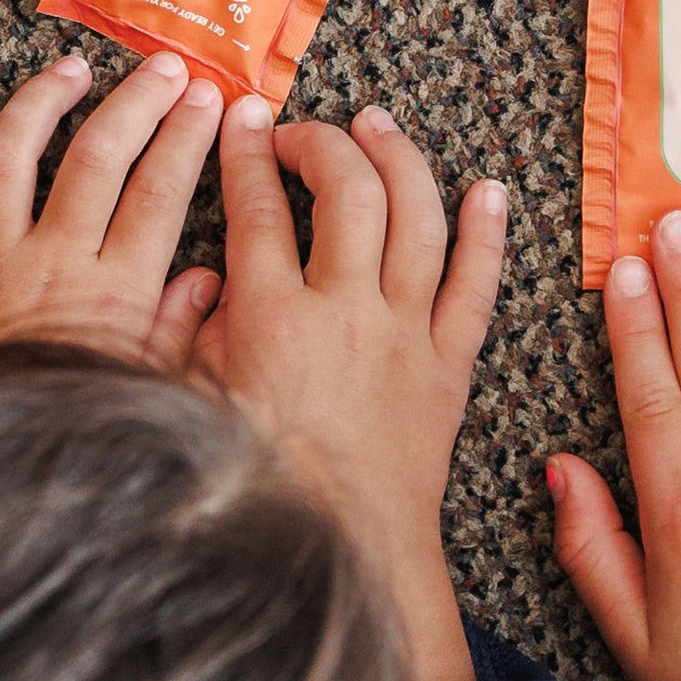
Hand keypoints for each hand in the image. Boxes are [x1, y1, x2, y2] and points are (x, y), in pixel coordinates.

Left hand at [0, 53, 226, 371]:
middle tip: (165, 66)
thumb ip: (176, 331)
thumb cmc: (72, 435)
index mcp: (113, 291)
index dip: (187, 136)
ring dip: (43, 103)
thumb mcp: (145, 393)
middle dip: (137, 102)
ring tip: (72, 69)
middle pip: (98, 157)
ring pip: (12, 158)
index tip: (209, 98)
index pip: (160, 190)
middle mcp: (50, 262)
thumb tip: (206, 278)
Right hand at [193, 98, 508, 680]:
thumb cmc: (258, 490)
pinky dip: (487, 232)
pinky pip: (477, 284)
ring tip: (379, 125)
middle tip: (299, 132)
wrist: (342, 559)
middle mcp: (347, 312)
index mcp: (272, 319)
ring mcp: (406, 334)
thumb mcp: (194, 406)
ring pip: (416, 216)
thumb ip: (192, 333)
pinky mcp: (450, 366)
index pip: (258, 208)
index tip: (240, 121)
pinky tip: (488, 189)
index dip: (246, 154)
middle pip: (344, 191)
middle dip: (320, 143)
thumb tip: (201, 273)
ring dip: (399, 159)